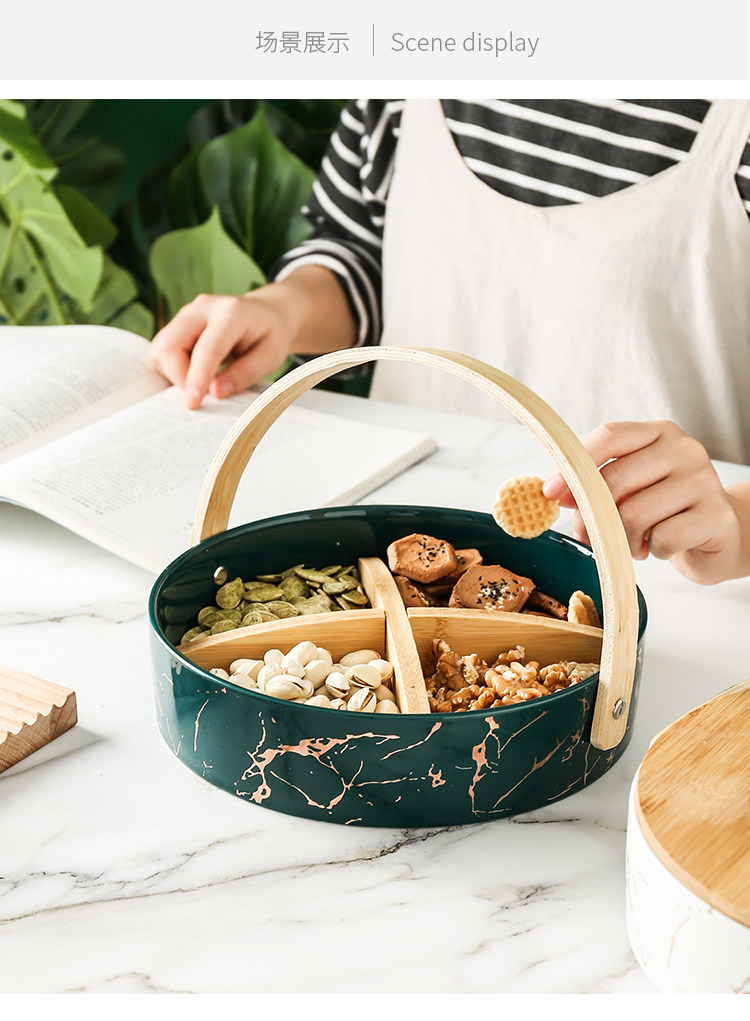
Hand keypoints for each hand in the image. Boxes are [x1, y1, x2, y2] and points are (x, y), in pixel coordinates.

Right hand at [149, 288, 294, 409]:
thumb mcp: (270, 357)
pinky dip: (172, 370)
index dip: (197, 378)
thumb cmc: (270, 335)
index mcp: (231, 312)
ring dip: (175, 375)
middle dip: (180, 378)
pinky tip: (194, 373)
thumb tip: (215, 393)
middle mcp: (202, 308)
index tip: (192, 404)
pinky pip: (160, 352)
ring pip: (160, 350)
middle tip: (204, 395)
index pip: (206, 348)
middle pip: (170, 345)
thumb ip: (244, 374)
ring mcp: (185, 314)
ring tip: (203, 382)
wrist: (266, 312)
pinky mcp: (176, 325)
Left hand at [542, 420, 749, 584]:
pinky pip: (662, 538)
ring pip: (634, 514)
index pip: (609, 436)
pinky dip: (652, 550)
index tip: (550, 492)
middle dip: (591, 515)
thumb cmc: (666, 509)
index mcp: (658, 433)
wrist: (720, 532)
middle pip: (615, 479)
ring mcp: (703, 480)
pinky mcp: (715, 515)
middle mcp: (684, 450)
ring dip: (623, 538)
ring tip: (633, 542)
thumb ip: (597, 483)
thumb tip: (553, 493)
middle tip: (590, 535)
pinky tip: (660, 546)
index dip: (573, 465)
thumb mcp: (632, 487)